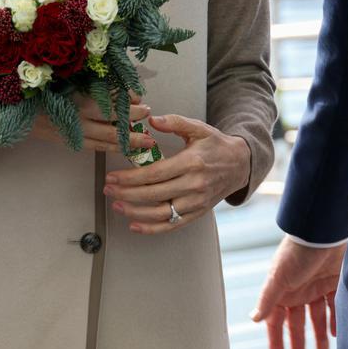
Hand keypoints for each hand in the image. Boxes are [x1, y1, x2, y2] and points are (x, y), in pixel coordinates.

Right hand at [0, 92, 155, 153]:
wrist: (10, 114)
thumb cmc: (35, 90)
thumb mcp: (61, 78)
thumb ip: (85, 78)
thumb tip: (112, 76)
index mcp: (75, 98)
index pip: (108, 99)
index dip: (126, 97)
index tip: (139, 94)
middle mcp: (76, 117)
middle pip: (112, 120)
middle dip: (133, 119)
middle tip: (149, 113)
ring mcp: (73, 132)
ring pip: (106, 139)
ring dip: (128, 140)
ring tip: (146, 140)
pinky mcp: (69, 142)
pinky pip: (94, 148)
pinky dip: (111, 148)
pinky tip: (124, 149)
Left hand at [103, 113, 250, 233]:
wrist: (239, 164)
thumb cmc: (216, 145)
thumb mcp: (198, 128)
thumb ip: (175, 122)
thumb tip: (152, 120)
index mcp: (192, 163)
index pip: (155, 174)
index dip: (130, 177)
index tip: (113, 177)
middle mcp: (194, 185)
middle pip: (154, 194)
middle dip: (127, 193)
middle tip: (108, 189)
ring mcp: (196, 202)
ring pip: (161, 214)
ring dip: (135, 212)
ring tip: (117, 205)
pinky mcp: (197, 213)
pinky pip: (172, 225)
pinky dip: (152, 228)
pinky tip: (135, 224)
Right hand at [251, 237, 345, 348]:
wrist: (323, 232)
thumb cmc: (297, 251)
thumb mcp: (279, 277)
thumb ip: (267, 298)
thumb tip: (254, 318)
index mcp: (282, 291)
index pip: (276, 322)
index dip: (276, 340)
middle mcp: (298, 291)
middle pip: (297, 324)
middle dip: (298, 345)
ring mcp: (316, 287)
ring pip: (316, 317)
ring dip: (318, 335)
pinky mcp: (333, 282)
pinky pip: (333, 307)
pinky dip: (335, 321)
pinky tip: (337, 333)